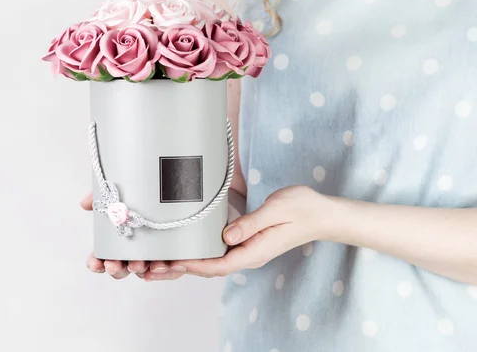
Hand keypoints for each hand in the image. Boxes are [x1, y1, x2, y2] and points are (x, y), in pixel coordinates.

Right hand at [81, 194, 184, 280]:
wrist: (186, 189)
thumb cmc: (154, 194)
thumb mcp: (127, 191)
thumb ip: (104, 195)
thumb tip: (84, 203)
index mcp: (126, 240)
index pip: (107, 257)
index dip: (97, 264)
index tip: (94, 264)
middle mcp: (142, 249)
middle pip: (125, 268)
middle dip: (117, 269)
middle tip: (114, 265)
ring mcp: (161, 254)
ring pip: (149, 270)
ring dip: (142, 270)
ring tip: (139, 265)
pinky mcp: (183, 254)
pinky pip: (175, 268)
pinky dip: (169, 270)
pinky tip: (166, 265)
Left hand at [148, 186, 331, 279]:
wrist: (322, 214)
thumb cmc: (303, 208)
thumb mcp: (277, 209)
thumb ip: (251, 223)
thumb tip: (227, 236)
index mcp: (256, 251)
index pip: (219, 265)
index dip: (194, 265)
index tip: (172, 261)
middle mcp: (250, 255)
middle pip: (211, 268)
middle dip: (183, 268)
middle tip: (155, 266)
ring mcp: (248, 251)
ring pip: (213, 262)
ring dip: (188, 262)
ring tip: (162, 261)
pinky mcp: (247, 242)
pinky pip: (219, 253)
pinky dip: (200, 253)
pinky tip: (186, 248)